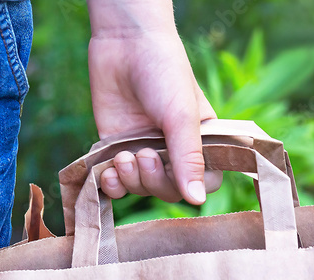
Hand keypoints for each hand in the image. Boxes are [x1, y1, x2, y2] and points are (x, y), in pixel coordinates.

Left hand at [87, 1, 221, 204]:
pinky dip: (111, 183)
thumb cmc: (165, 73)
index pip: (204, 182)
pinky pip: (117, 182)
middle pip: (169, 191)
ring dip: (130, 180)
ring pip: (141, 189)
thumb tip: (198, 201)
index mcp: (202, 143)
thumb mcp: (181, 117)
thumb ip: (188, 159)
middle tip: (144, 155)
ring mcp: (146, 151)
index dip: (190, 185)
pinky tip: (108, 172)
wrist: (125, 44)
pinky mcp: (117, 149)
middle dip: (154, 181)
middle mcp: (175, 151)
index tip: (176, 172)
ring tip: (123, 156)